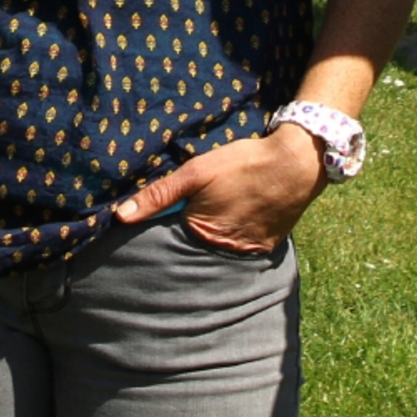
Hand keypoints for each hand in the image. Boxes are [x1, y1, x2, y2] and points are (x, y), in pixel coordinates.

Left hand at [111, 124, 323, 252]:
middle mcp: (223, 251)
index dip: (166, 225)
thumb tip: (121, 217)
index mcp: (200, 234)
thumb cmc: (242, 163)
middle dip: (190, 232)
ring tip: (223, 211)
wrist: (296, 164)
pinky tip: (241, 215)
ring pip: (218, 249)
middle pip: (194, 247)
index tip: (170, 213)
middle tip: (203, 208)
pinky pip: (242, 247)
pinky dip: (237, 235)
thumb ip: (159, 194)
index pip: (170, 240)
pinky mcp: (265, 248)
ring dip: (215, 234)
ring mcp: (246, 252)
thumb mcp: (196, 172)